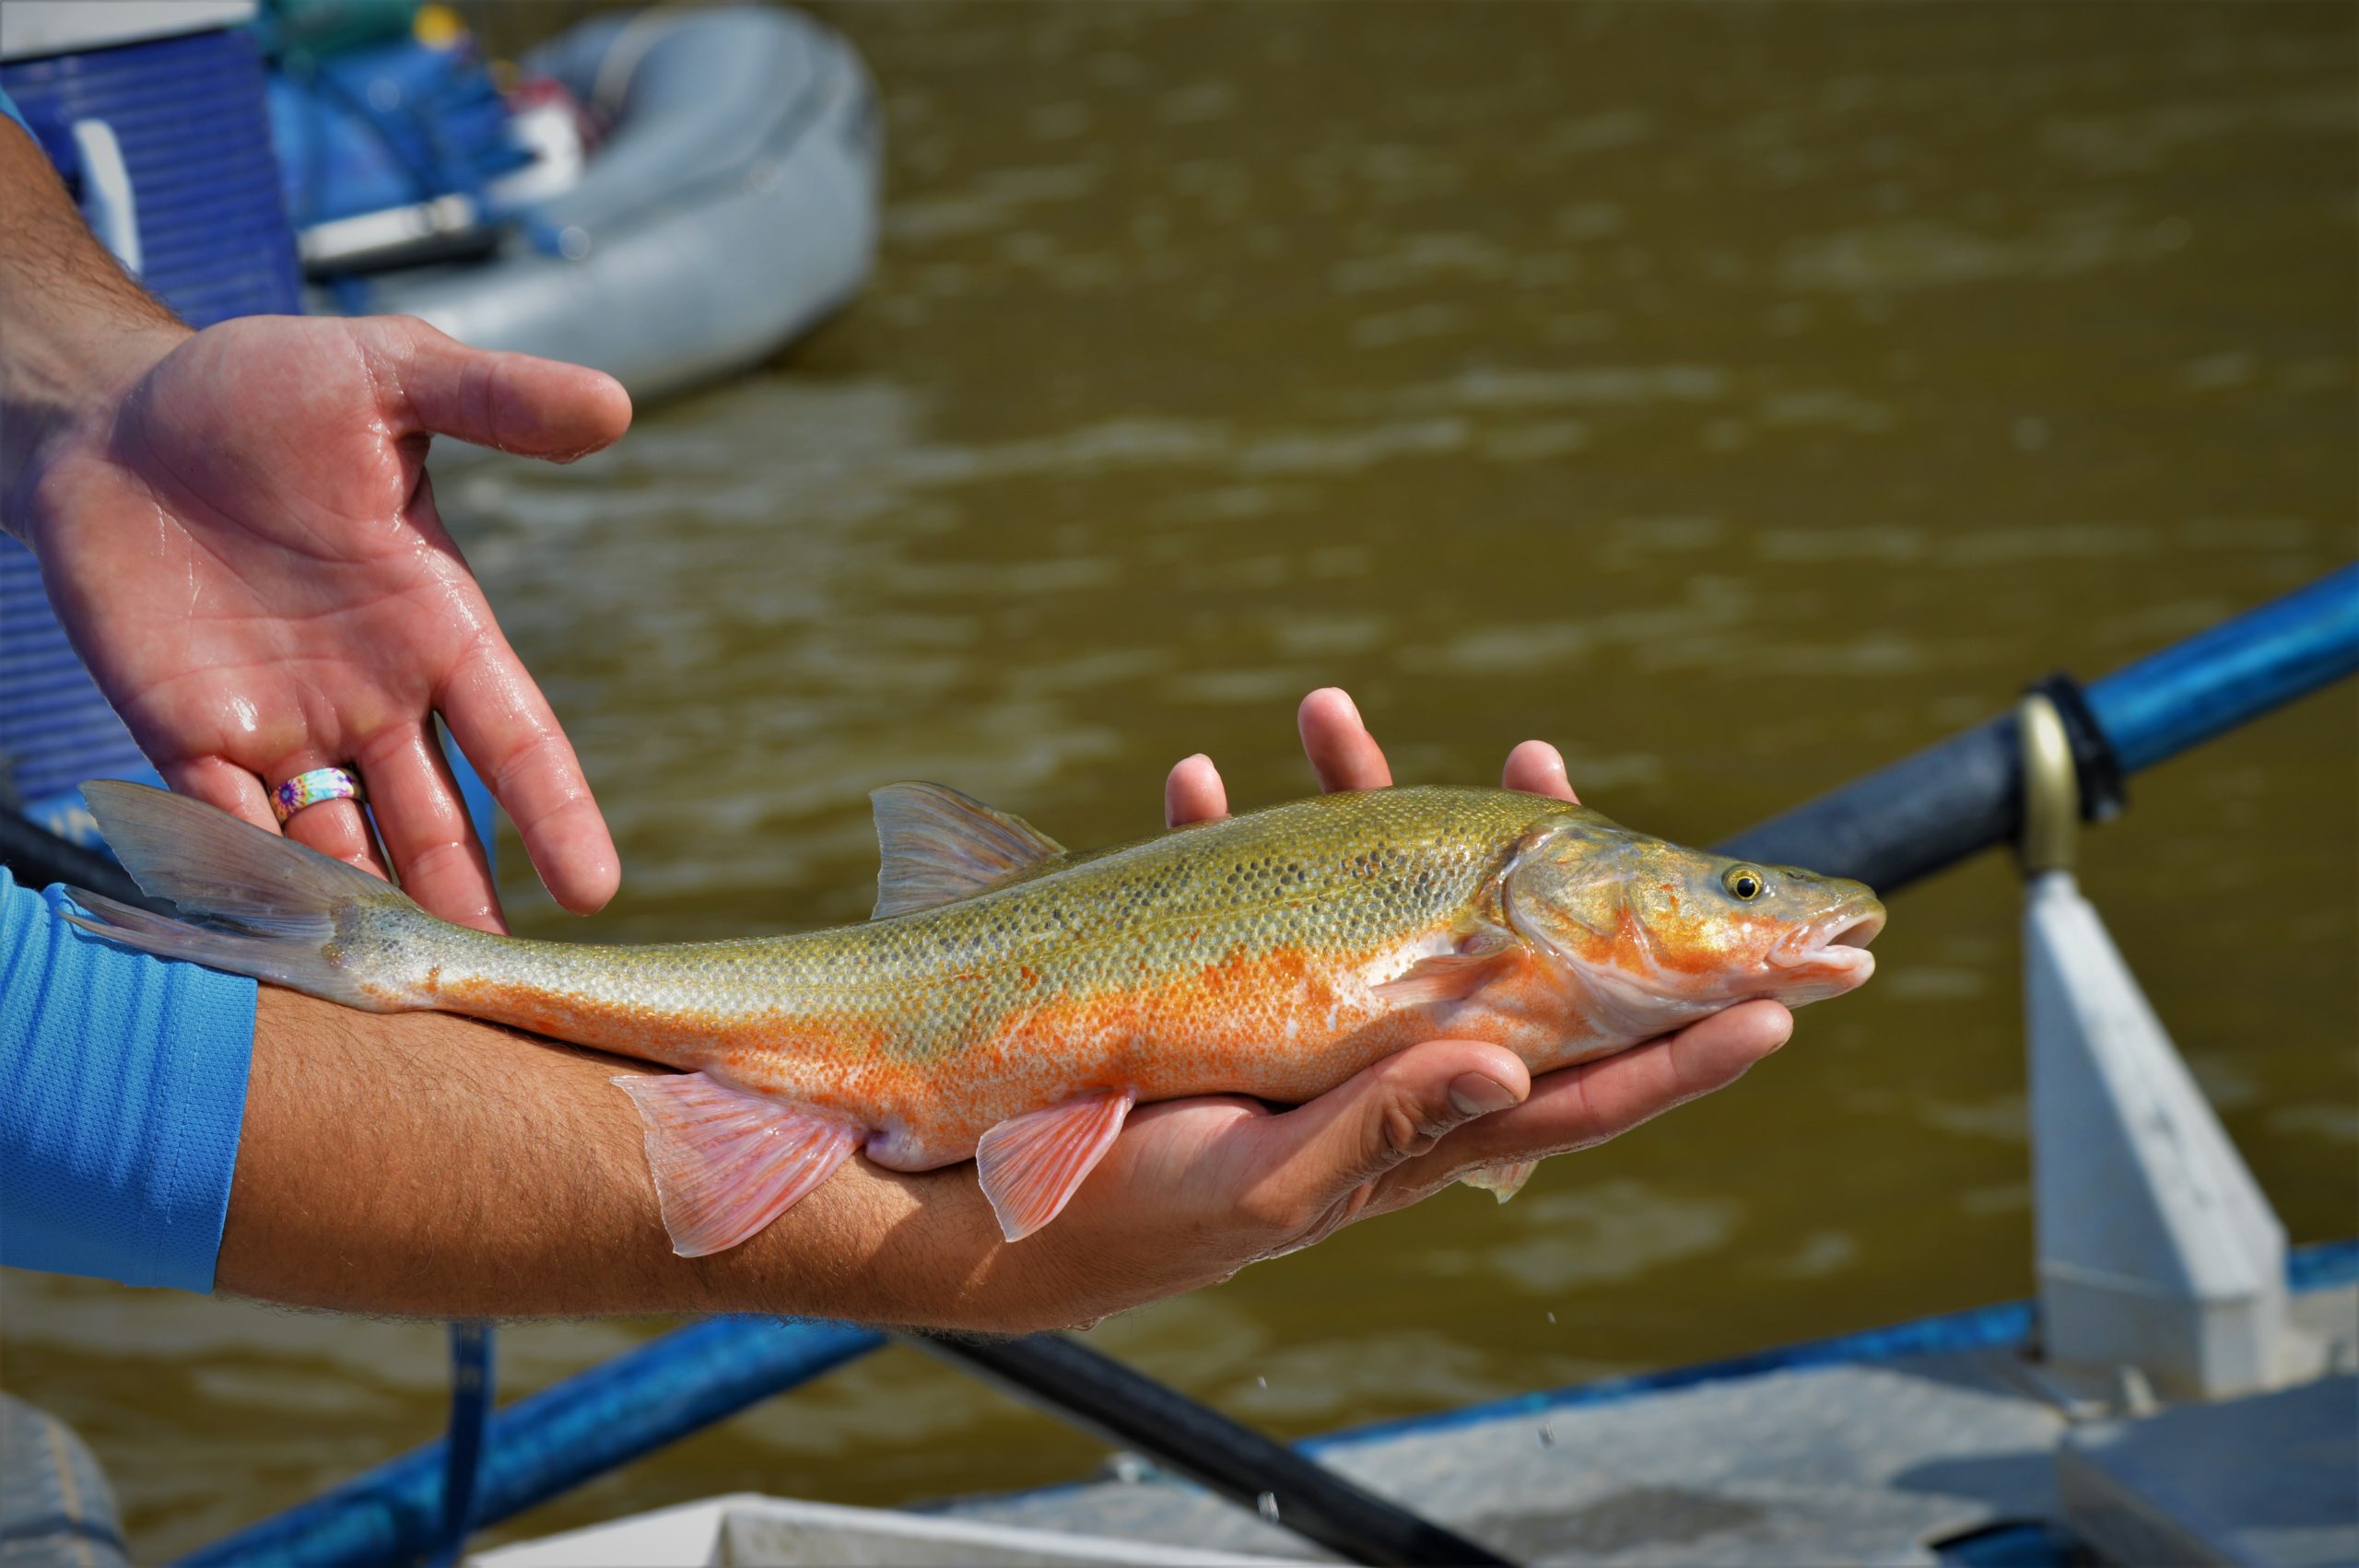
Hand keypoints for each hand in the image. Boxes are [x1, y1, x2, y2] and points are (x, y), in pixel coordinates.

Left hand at [9, 314, 629, 930]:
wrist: (113, 410)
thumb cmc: (264, 387)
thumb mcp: (389, 374)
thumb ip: (494, 399)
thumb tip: (617, 405)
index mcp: (436, 625)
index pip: (515, 737)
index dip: (556, 812)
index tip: (596, 891)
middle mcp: (372, 694)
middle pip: (434, 819)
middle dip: (464, 897)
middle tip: (495, 979)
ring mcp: (281, 723)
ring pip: (341, 842)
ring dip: (368, 911)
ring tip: (399, 987)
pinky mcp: (184, 735)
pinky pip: (226, 825)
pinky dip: (253, 883)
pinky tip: (281, 941)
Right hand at [952, 688, 1788, 1329]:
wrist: (991, 1211)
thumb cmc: (1131, 1215)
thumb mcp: (1262, 1187)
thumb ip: (1380, 1130)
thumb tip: (1511, 1072)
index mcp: (1410, 1138)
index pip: (1576, 1091)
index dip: (1679, 1056)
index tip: (1782, 1007)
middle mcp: (1374, 1070)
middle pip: (1491, 966)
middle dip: (1534, 869)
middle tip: (1551, 766)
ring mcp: (1298, 1023)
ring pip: (1363, 897)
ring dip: (1353, 799)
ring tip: (1326, 709)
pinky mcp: (1215, 990)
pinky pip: (1239, 891)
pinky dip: (1228, 829)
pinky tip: (1201, 778)